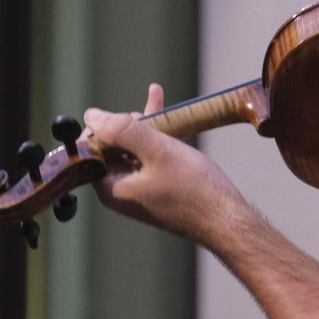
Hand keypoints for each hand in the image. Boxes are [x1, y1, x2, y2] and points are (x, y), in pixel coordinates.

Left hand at [84, 83, 250, 248]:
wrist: (226, 218)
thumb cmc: (194, 189)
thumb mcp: (158, 151)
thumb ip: (123, 130)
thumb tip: (92, 116)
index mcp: (111, 188)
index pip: (92, 148)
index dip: (106, 125)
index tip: (130, 115)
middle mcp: (120, 192)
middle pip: (113, 147)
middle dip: (129, 123)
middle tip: (152, 112)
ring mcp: (140, 191)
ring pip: (134, 150)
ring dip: (147, 126)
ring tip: (158, 100)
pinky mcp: (158, 190)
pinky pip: (150, 159)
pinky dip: (159, 139)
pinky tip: (171, 121)